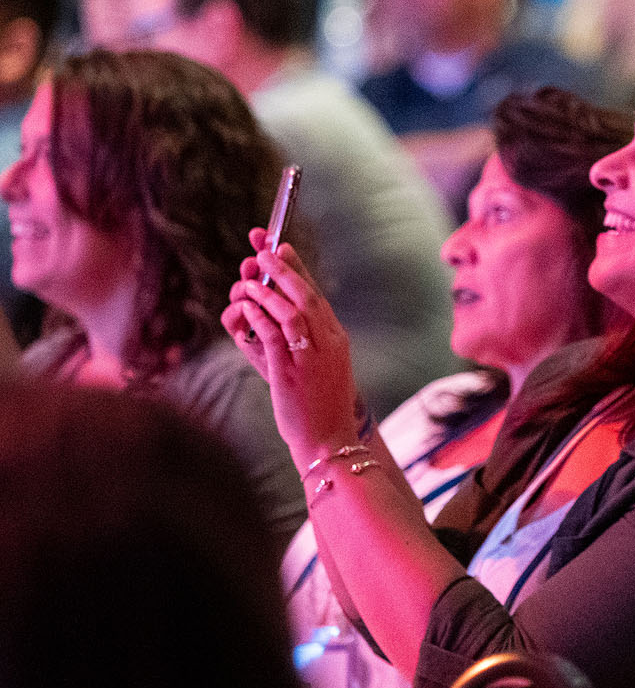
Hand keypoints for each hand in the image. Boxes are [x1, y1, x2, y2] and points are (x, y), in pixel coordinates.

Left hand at [220, 229, 362, 464]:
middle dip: (282, 269)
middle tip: (260, 252)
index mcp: (336, 338)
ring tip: (247, 280)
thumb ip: (291, 340)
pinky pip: (274, 335)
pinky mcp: (292, 371)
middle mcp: (328, 343)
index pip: (315, 294)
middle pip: (306, 295)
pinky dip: (259, 317)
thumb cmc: (318, 405)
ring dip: (266, 291)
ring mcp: (311, 357)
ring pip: (291, 311)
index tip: (279, 245)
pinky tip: (246, 308)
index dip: (296, 267)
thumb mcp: (313, 366)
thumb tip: (259, 315)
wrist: (328, 441)